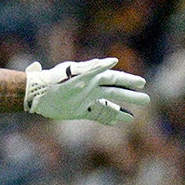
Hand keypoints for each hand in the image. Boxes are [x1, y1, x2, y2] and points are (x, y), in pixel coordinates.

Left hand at [24, 58, 149, 125]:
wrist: (37, 94)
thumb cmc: (55, 80)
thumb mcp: (75, 73)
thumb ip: (94, 67)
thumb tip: (114, 61)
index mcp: (92, 77)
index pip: (115, 78)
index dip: (129, 81)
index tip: (142, 83)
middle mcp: (91, 88)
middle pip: (115, 92)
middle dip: (130, 96)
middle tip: (147, 100)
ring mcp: (86, 100)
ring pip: (108, 105)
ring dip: (121, 110)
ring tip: (134, 117)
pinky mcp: (79, 111)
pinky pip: (97, 116)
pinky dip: (108, 119)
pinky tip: (118, 123)